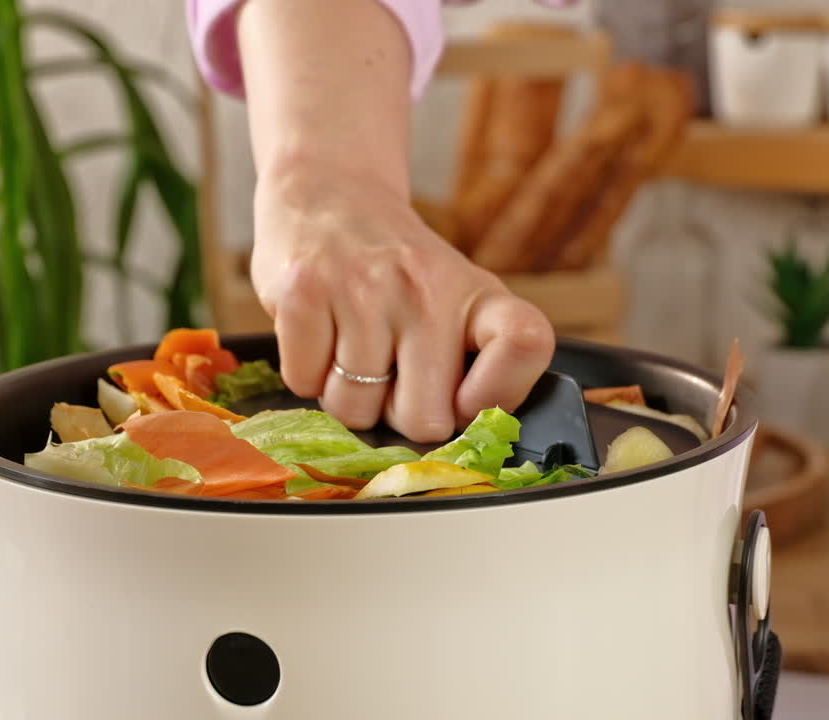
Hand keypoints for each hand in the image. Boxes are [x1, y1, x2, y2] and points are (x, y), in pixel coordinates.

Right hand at [251, 158, 554, 442]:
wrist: (332, 195)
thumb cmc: (402, 272)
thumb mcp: (460, 302)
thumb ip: (475, 366)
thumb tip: (459, 448)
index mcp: (479, 296)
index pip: (526, 343)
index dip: (496, 395)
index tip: (465, 400)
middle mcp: (428, 289)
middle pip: (422, 419)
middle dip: (398, 414)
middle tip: (391, 374)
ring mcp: (363, 288)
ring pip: (353, 409)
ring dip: (346, 397)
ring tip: (353, 349)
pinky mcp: (302, 290)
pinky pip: (303, 384)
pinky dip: (307, 374)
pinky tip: (321, 334)